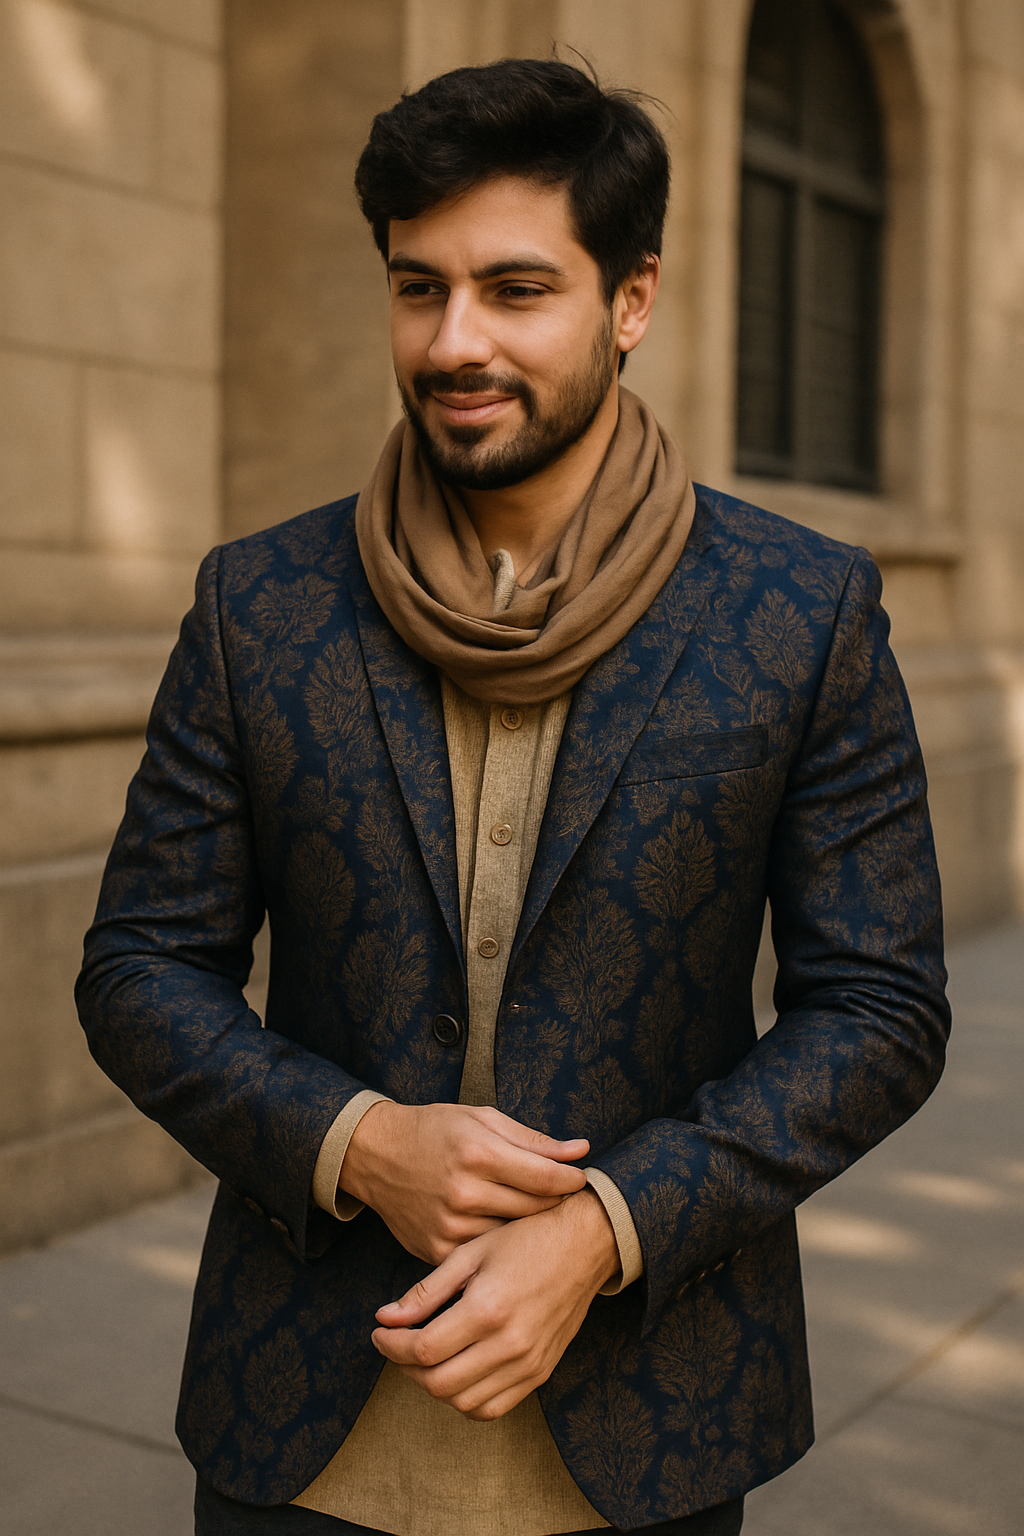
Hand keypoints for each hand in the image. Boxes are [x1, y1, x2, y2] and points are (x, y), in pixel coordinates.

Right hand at [339, 1101, 589, 1262]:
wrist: (376, 1155)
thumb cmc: (435, 1130)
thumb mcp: (482, 1119)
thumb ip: (533, 1140)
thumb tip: (581, 1150)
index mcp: (478, 1153)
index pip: (546, 1178)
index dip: (572, 1180)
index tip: (580, 1178)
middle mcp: (463, 1192)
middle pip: (535, 1209)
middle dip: (555, 1202)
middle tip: (565, 1197)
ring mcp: (449, 1226)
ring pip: (513, 1236)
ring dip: (528, 1226)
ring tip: (535, 1212)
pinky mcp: (437, 1250)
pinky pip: (484, 1253)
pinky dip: (498, 1243)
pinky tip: (504, 1229)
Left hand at [371, 1185, 619, 1418]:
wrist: (584, 1245)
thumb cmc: (525, 1239)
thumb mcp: (471, 1253)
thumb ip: (427, 1290)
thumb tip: (385, 1317)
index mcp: (488, 1309)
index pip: (423, 1350)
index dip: (391, 1346)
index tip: (379, 1333)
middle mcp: (510, 1344)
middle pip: (438, 1383)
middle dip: (405, 1368)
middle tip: (397, 1344)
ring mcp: (528, 1364)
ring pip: (463, 1403)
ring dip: (434, 1386)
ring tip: (424, 1358)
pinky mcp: (540, 1373)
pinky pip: (493, 1407)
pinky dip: (466, 1400)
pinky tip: (456, 1372)